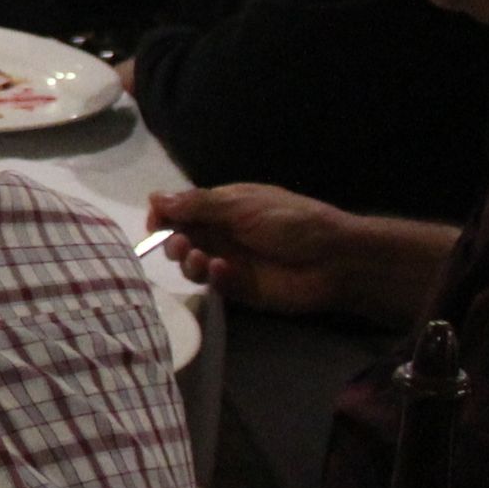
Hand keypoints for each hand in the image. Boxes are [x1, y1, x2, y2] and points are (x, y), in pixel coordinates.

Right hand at [148, 183, 362, 315]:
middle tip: (180, 245)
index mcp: (223, 207)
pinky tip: (224, 271)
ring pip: (192, 265)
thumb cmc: (291, 222)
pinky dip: (213, 278)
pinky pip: (214, 284)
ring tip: (201, 259)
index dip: (165, 217)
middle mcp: (223, 233)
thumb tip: (154, 198)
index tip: (156, 223)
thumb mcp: (242, 204)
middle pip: (181, 238)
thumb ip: (197, 204)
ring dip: (189, 261)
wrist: (333, 259)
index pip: (182, 210)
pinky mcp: (240, 289)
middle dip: (173, 242)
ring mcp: (230, 262)